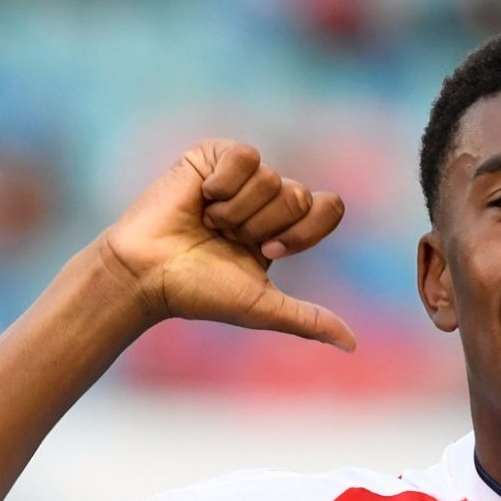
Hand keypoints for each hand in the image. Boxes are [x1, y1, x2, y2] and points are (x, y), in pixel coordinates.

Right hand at [95, 139, 355, 349]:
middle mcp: (266, 200)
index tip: (267, 250)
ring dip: (237, 211)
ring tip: (209, 223)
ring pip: (271, 178)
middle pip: (299, 195)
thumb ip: (309, 320)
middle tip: (229, 238)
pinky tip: (202, 198)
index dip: (301, 232)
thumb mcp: (262, 307)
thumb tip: (352, 345)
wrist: (149, 274)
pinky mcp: (212, 156)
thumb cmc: (200, 292)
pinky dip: (224, 183)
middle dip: (263, 225)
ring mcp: (240, 176)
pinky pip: (245, 156)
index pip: (328, 207)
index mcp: (283, 229)